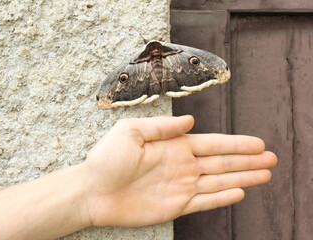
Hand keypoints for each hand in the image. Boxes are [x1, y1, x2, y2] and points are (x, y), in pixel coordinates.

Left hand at [82, 116, 276, 226]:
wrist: (92, 190)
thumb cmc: (106, 158)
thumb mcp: (131, 131)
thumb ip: (163, 126)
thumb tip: (190, 120)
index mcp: (174, 146)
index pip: (213, 144)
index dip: (236, 144)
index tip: (257, 143)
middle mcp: (181, 165)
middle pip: (222, 162)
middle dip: (247, 161)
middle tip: (271, 159)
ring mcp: (180, 186)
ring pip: (219, 182)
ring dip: (242, 178)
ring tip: (264, 175)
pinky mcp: (174, 206)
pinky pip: (204, 202)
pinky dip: (222, 199)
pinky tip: (238, 192)